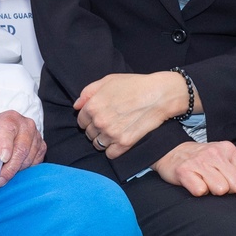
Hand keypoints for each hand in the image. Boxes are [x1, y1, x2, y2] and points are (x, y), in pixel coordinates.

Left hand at [0, 110, 45, 186]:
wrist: (7, 128)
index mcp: (10, 118)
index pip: (8, 132)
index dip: (5, 146)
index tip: (2, 159)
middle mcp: (26, 125)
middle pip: (21, 149)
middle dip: (10, 167)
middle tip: (0, 180)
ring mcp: (36, 135)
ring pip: (28, 159)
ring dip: (16, 171)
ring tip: (4, 178)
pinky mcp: (42, 146)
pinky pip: (35, 162)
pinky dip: (25, 170)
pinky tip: (15, 171)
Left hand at [75, 71, 193, 158]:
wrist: (159, 95)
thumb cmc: (134, 85)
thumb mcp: (108, 81)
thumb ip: (88, 92)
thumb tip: (77, 106)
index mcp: (92, 106)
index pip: (81, 121)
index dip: (89, 119)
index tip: (99, 117)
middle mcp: (99, 121)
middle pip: (89, 134)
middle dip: (96, 129)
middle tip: (109, 123)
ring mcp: (111, 134)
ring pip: (98, 145)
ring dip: (103, 140)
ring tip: (114, 132)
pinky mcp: (124, 143)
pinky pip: (110, 154)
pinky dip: (113, 150)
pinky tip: (120, 141)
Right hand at [153, 140, 235, 203]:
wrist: (171, 152)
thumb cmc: (203, 162)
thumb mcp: (226, 164)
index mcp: (229, 149)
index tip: (227, 181)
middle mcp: (215, 153)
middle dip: (228, 190)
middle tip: (215, 182)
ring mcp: (199, 161)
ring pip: (221, 189)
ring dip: (212, 191)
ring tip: (204, 182)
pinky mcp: (184, 171)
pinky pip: (200, 191)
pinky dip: (198, 191)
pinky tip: (194, 183)